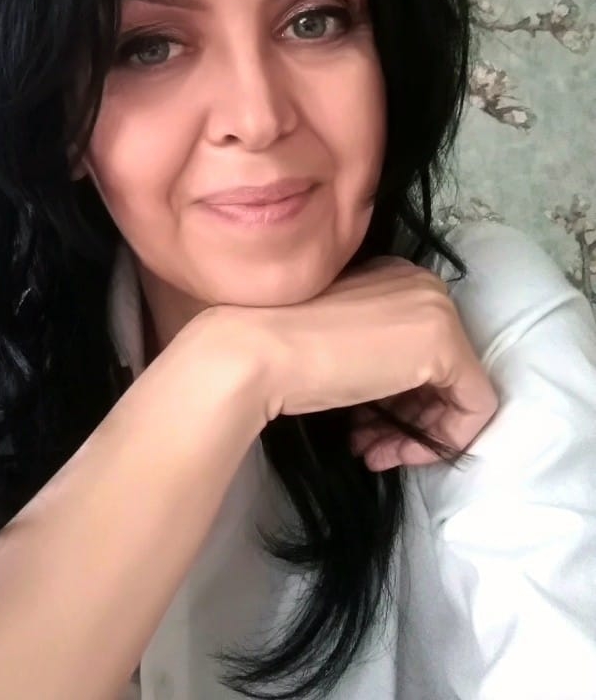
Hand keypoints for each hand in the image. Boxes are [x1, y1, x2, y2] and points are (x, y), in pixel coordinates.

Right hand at [191, 255, 498, 471]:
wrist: (256, 349)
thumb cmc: (278, 347)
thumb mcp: (336, 340)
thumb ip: (372, 350)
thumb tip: (394, 395)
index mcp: (394, 276)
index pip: (422, 347)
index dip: (398, 395)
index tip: (363, 426)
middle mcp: (425, 284)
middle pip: (445, 370)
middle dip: (408, 417)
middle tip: (368, 445)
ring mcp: (439, 312)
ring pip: (459, 391)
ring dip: (415, 433)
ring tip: (371, 452)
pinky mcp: (445, 346)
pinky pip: (474, 407)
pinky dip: (439, 440)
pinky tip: (389, 453)